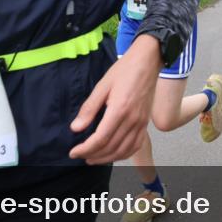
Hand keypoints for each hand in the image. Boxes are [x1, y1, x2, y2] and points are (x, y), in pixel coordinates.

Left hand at [69, 35, 160, 163]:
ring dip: (107, 158)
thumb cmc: (124, 70)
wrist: (148, 62)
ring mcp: (141, 123)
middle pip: (111, 147)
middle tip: (80, 156)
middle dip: (93, 155)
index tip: (74, 152)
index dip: (85, 149)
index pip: (101, 139)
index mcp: (120, 109)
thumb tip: (76, 128)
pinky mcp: (145, 123)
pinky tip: (114, 154)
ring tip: (93, 158)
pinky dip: (123, 154)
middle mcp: (132, 120)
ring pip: (124, 150)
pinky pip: (136, 145)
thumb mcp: (102, 86)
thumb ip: (89, 108)